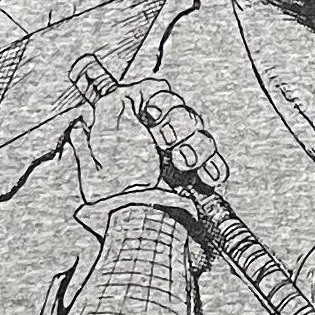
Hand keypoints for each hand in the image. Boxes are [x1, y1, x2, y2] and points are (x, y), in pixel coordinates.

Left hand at [71, 72, 214, 203]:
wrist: (135, 224)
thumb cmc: (113, 189)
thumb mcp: (98, 145)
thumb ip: (110, 110)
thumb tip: (121, 89)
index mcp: (136, 126)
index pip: (158, 94)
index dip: (159, 99)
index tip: (150, 114)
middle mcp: (161, 140)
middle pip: (184, 112)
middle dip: (177, 123)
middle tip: (164, 140)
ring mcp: (182, 159)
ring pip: (203, 136)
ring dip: (195, 146)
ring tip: (182, 162)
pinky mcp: (199, 180)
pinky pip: (216, 164)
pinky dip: (214, 167)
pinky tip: (207, 176)